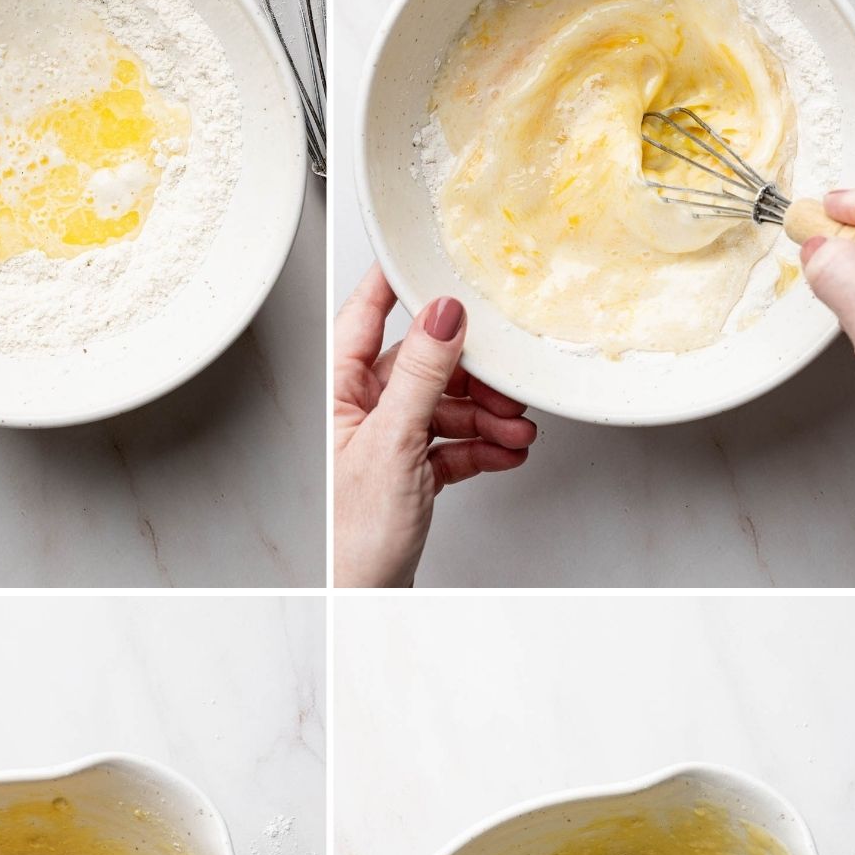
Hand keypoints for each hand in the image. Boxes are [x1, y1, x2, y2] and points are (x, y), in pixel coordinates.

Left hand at [334, 264, 536, 586]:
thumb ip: (421, 375)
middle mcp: (357, 409)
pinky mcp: (407, 472)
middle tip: (507, 380)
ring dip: (485, 416)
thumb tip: (443, 314)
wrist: (360, 601)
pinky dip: (480, 446)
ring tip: (515, 431)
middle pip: (422, 364)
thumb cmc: (353, 538)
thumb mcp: (393, 442)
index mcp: (338, 390)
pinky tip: (504, 453)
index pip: (368, 312)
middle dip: (472, 374)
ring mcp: (384, 440)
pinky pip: (450, 443)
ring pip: (443, 405)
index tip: (433, 253)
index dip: (400, 280)